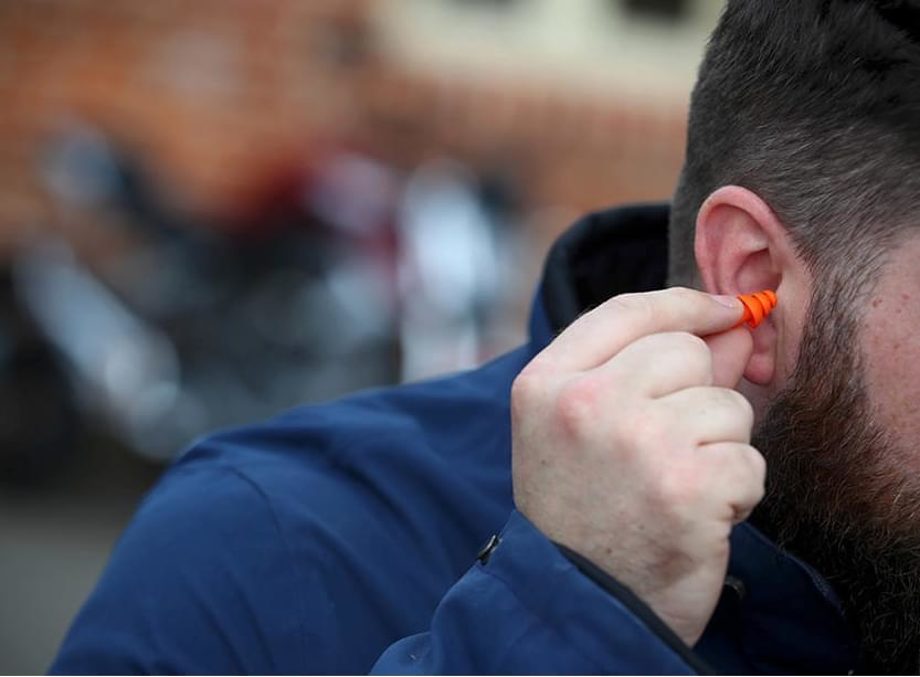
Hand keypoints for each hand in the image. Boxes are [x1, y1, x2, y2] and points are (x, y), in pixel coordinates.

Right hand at [511, 287, 764, 645]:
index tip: (725, 311)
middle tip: (667, 449)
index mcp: (546, 383)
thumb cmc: (580, 513)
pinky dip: (736, 492)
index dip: (686, 305)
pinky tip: (695, 515)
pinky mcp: (685, 486)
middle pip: (687, 352)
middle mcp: (586, 403)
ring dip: (718, 449)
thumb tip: (731, 325)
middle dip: (698, 395)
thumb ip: (650, 367)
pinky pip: (749, 460)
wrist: (577, 603)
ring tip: (674, 486)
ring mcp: (636, 441)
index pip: (628, 311)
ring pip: (728, 406)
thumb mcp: (583, 430)